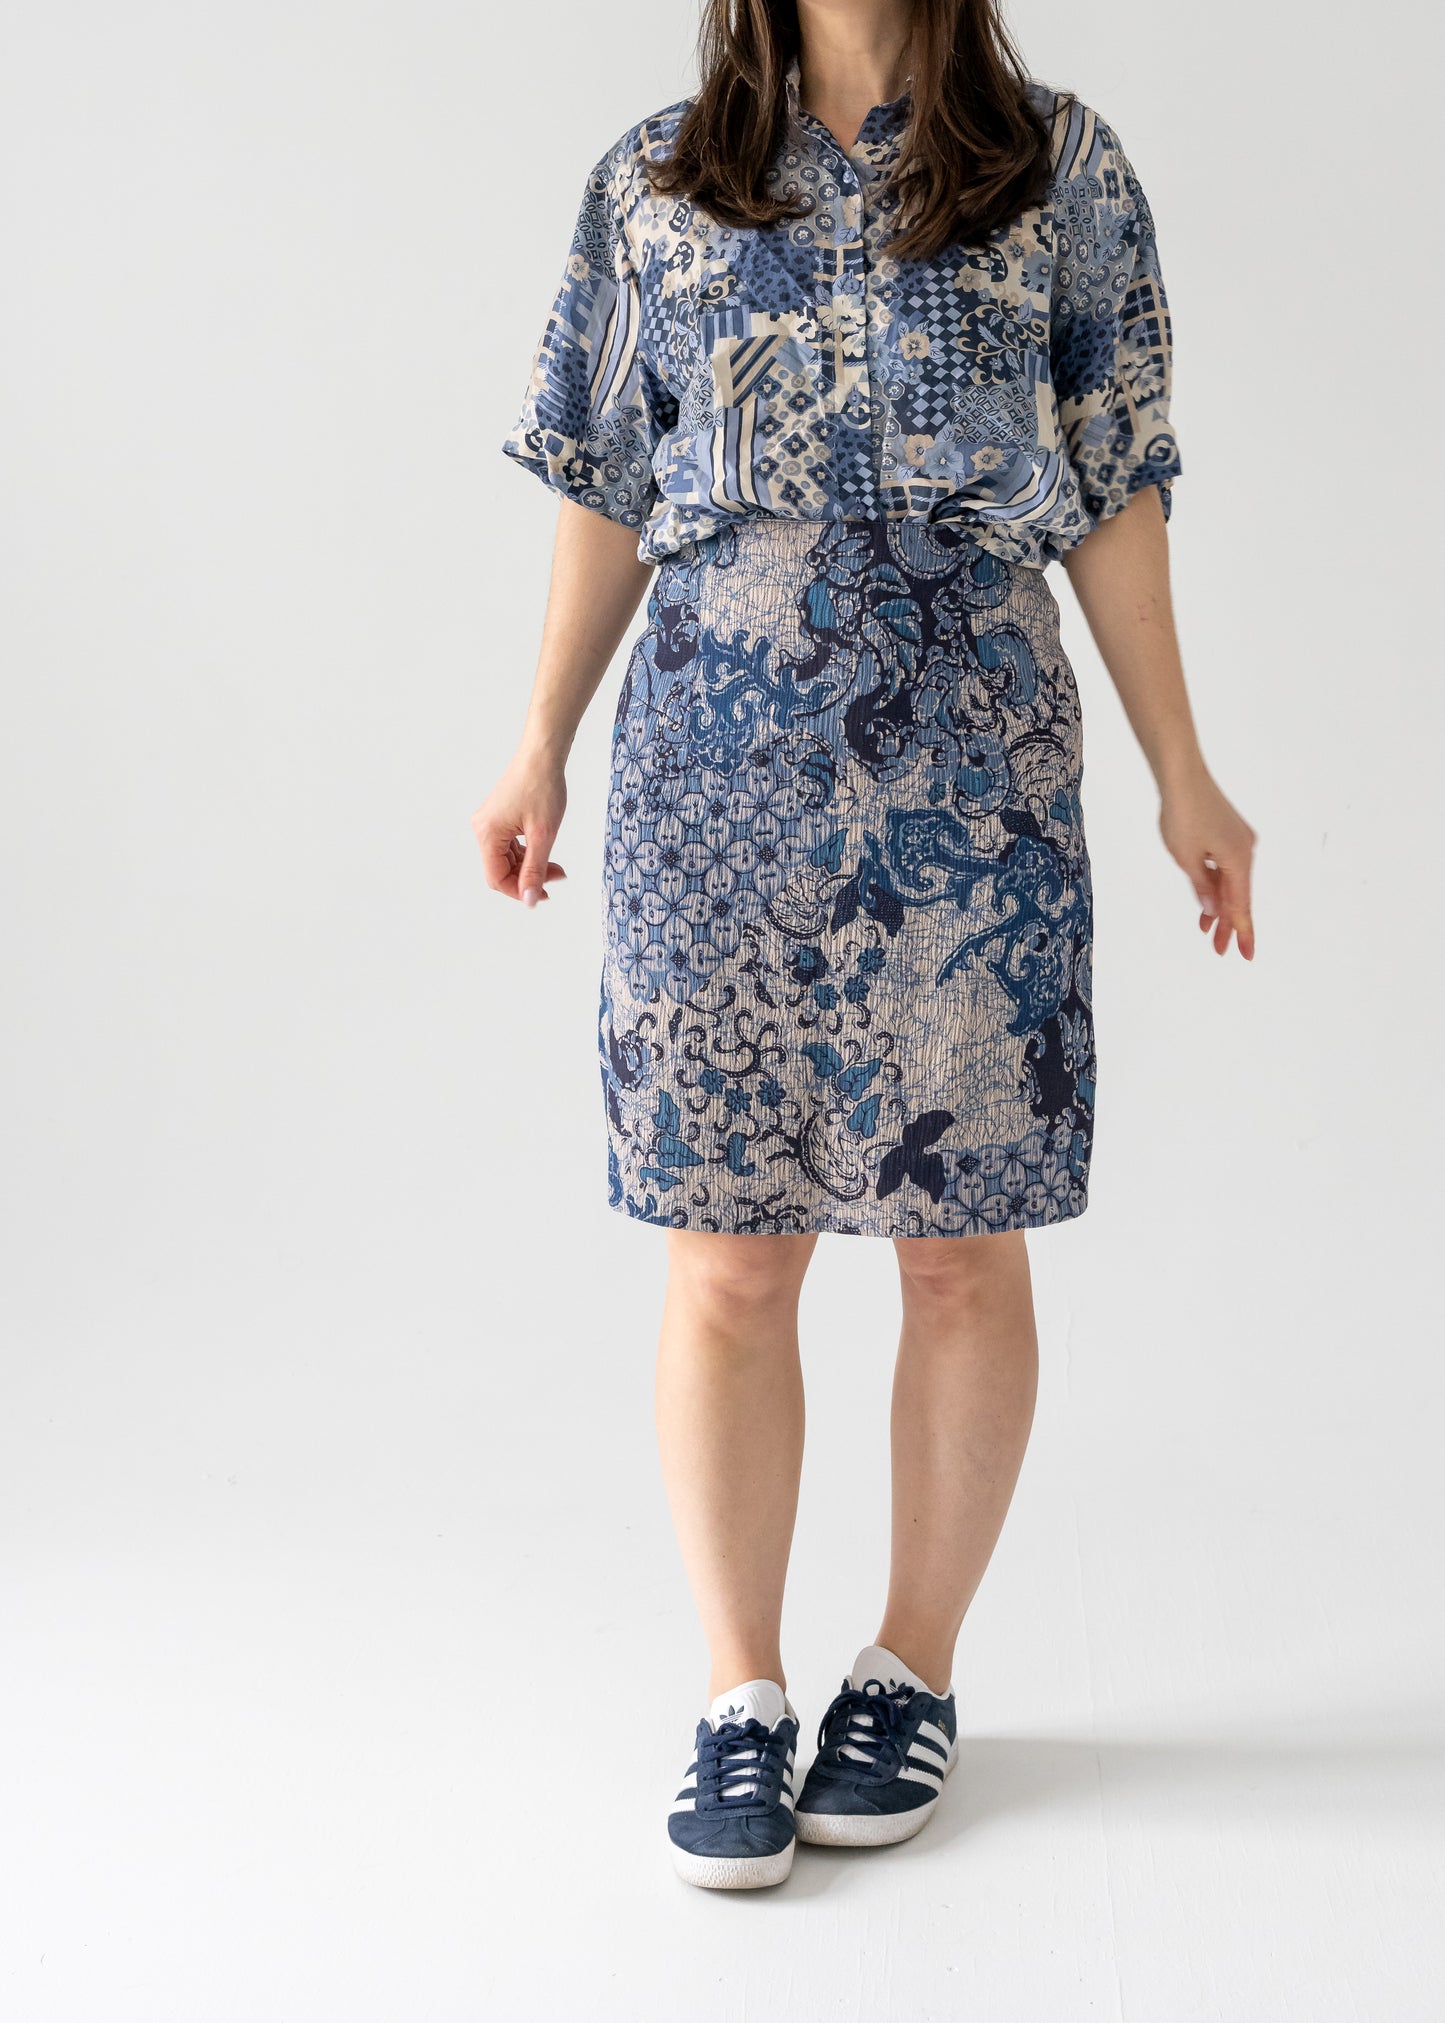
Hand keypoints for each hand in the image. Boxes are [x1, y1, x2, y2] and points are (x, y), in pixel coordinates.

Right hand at [472, 749, 566, 907]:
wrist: (542, 755)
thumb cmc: (542, 788)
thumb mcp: (543, 835)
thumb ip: (534, 870)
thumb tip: (529, 900)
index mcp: (488, 834)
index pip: (496, 878)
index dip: (519, 891)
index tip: (544, 895)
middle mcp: (483, 829)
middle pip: (501, 869)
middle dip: (528, 878)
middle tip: (556, 878)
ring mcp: (490, 823)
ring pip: (507, 859)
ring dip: (530, 867)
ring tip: (556, 867)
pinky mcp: (499, 817)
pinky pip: (509, 846)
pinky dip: (527, 853)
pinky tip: (545, 853)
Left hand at [1158, 768, 1256, 958]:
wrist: (1183, 777)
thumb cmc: (1183, 815)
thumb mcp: (1187, 859)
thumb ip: (1203, 888)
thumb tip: (1215, 910)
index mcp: (1239, 861)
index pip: (1241, 906)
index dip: (1242, 931)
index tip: (1246, 953)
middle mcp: (1245, 851)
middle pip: (1238, 896)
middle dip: (1228, 923)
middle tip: (1219, 949)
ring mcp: (1238, 841)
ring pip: (1231, 882)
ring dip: (1219, 904)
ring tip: (1208, 930)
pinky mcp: (1229, 832)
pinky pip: (1226, 867)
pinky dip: (1217, 884)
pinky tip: (1208, 899)